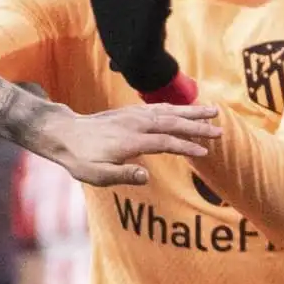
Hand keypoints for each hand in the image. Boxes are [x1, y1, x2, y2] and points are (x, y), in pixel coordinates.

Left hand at [44, 103, 220, 186]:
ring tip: (213, 111)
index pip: (165, 142)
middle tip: (220, 130)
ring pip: (168, 111)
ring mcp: (132, 115)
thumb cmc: (80, 158)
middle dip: (197, 126)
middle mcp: (134, 124)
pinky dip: (175, 107)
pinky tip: (186, 109)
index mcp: (130, 141)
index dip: (186, 147)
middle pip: (172, 122)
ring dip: (191, 112)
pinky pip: (158, 107)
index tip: (205, 153)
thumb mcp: (96, 175)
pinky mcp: (129, 112)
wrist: (63, 134)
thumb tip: (146, 177)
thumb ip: (122, 175)